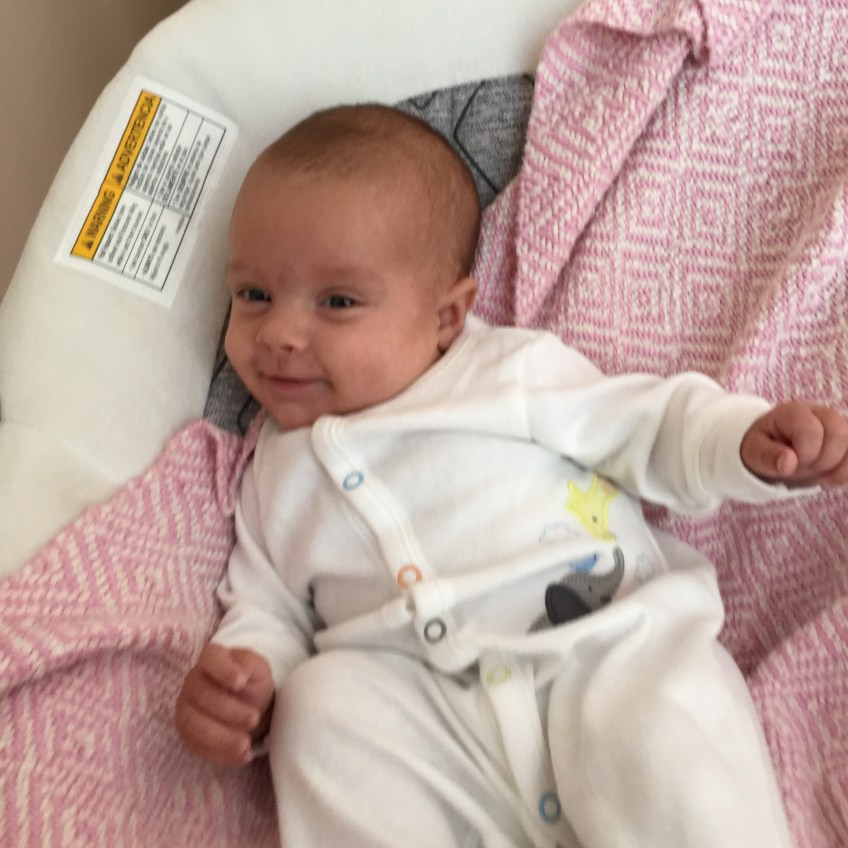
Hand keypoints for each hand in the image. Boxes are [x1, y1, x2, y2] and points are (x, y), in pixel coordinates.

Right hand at [176, 643, 273, 766]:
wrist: (251, 705)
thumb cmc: (253, 682)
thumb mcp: (259, 668)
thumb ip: (250, 664)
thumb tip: (240, 675)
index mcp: (211, 659)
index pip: (210, 658)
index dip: (223, 670)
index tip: (241, 682)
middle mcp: (193, 681)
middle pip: (202, 696)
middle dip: (228, 710)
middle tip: (253, 719)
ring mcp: (186, 708)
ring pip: (193, 724)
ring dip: (220, 737)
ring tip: (245, 745)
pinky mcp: (188, 734)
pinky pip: (196, 746)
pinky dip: (219, 755)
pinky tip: (242, 756)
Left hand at [741, 402, 847, 486]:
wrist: (771, 445)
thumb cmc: (762, 445)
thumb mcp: (753, 451)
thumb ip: (767, 456)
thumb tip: (788, 463)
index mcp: (793, 412)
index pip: (811, 430)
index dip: (805, 454)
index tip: (790, 464)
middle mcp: (820, 413)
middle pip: (839, 433)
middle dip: (823, 459)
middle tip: (805, 469)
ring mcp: (838, 424)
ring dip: (839, 466)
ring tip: (821, 477)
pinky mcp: (847, 439)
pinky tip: (832, 479)